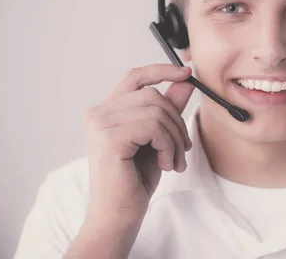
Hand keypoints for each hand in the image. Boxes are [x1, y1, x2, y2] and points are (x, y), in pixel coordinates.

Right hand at [82, 64, 194, 229]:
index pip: (135, 77)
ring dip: (175, 137)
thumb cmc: (134, 180)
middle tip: (183, 149)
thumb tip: (185, 82)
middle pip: (152, 94)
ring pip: (156, 111)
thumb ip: (167, 109)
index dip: (162, 71)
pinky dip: (168, 145)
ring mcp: (100, 124)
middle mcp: (98, 113)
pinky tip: (165, 164)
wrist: (119, 215)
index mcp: (106, 111)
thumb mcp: (158, 139)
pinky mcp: (109, 138)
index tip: (187, 74)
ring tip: (173, 160)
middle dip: (177, 121)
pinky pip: (153, 127)